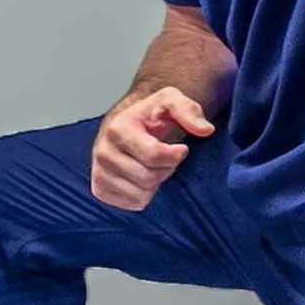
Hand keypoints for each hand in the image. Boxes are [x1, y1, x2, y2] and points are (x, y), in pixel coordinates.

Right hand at [91, 87, 214, 211]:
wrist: (126, 124)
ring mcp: (99, 171)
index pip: (154, 155)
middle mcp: (102, 151)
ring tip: (150, 165)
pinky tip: (140, 178)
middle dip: (164, 169)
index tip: (180, 148)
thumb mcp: (171, 101)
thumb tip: (205, 129)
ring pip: (140, 194)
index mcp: (118, 128)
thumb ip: (189, 110)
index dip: (175, 155)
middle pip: (148, 177)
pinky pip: (131, 203)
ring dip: (153, 183)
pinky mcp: (99, 188)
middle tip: (163, 157)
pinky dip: (142, 195)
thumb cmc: (150, 115)